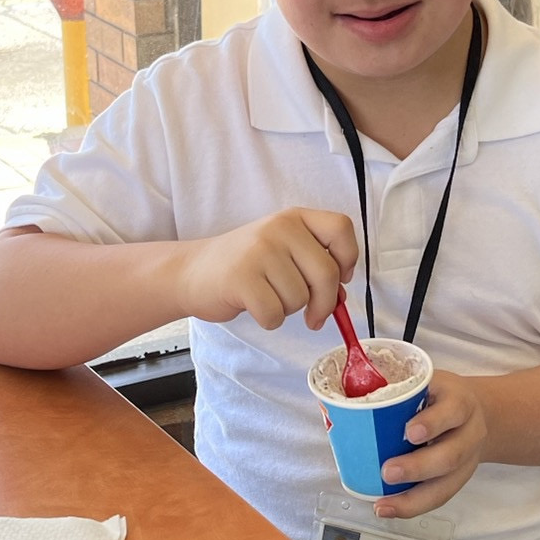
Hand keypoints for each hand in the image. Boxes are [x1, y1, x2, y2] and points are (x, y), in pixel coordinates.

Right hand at [178, 209, 358, 332]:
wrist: (191, 272)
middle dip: (324, 303)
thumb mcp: (282, 252)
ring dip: (289, 310)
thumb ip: (313, 266)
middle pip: (326, 274)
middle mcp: (278, 228)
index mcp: (294, 218)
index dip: (348, 258)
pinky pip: (275, 314)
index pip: (341, 228)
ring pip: (300, 299)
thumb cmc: (244, 266)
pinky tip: (254, 307)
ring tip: (267, 297)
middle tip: (314, 316)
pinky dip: (269, 320)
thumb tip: (340, 296)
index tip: (341, 278)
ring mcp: (259, 251)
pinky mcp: (241, 278)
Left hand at [377, 371, 487, 518]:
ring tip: (384, 503)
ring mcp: (467, 461)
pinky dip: (412, 506)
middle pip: (451, 455)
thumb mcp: (427, 382)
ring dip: (413, 497)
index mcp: (460, 401)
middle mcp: (469, 433)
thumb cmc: (439, 396)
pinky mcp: (458, 480)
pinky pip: (438, 497)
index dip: (433, 423)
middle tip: (387, 471)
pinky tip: (388, 508)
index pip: (453, 411)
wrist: (477, 412)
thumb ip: (398, 389)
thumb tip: (348, 401)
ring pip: (446, 485)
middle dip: (418, 467)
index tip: (410, 432)